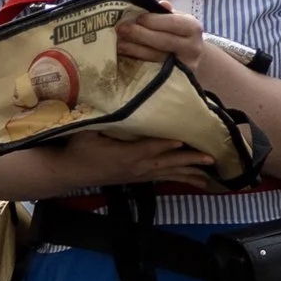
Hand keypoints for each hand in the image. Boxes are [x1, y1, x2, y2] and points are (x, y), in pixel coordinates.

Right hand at [56, 134, 221, 194]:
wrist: (70, 173)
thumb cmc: (78, 149)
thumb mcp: (85, 132)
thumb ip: (98, 118)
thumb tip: (108, 100)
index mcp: (125, 155)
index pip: (149, 148)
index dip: (165, 145)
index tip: (181, 142)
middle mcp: (137, 167)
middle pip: (167, 163)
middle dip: (190, 160)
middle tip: (211, 158)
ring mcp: (139, 174)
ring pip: (169, 173)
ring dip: (191, 172)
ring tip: (211, 175)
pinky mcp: (139, 178)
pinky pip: (165, 178)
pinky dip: (182, 178)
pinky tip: (196, 180)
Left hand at [115, 7, 251, 112]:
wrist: (190, 57)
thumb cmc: (178, 34)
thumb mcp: (177, 20)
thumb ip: (166, 13)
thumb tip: (161, 4)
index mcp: (193, 28)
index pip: (173, 23)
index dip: (153, 20)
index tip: (137, 18)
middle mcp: (193, 47)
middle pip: (164, 41)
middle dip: (140, 34)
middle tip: (121, 28)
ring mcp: (184, 64)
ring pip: (156, 57)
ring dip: (134, 49)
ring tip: (118, 43)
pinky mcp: (174, 77)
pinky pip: (152, 68)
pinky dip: (136, 61)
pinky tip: (124, 55)